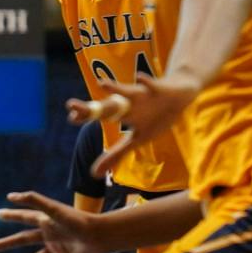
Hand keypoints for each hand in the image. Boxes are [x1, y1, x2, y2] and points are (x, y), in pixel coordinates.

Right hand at [0, 191, 107, 252]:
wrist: (101, 235)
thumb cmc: (77, 220)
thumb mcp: (53, 210)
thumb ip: (33, 201)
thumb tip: (10, 197)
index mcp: (46, 221)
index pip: (25, 217)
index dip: (12, 215)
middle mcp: (49, 234)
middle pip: (23, 240)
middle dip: (7, 243)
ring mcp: (57, 248)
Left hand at [67, 71, 198, 177]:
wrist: (181, 94)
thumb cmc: (156, 117)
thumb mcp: (137, 139)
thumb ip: (115, 155)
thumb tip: (94, 175)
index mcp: (122, 114)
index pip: (99, 116)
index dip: (85, 117)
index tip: (71, 118)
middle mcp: (128, 104)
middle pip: (107, 107)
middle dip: (91, 108)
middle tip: (71, 104)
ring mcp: (143, 96)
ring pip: (127, 92)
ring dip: (116, 88)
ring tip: (102, 84)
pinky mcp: (159, 89)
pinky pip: (152, 85)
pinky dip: (147, 82)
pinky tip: (139, 77)